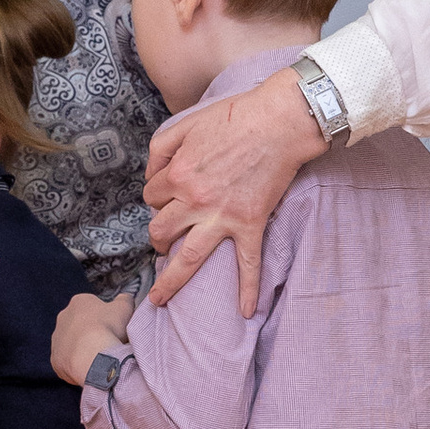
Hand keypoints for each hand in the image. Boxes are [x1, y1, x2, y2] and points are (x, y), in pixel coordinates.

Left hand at [51, 291, 133, 389]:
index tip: (113, 327)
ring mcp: (57, 340)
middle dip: (91, 332)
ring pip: (72, 344)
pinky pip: (68, 361)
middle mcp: (63, 318)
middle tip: (106, 342)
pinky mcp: (56, 359)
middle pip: (80, 325)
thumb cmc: (109, 329)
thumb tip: (125, 298)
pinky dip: (78, 364)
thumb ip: (124, 300)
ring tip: (99, 357)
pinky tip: (91, 367)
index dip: (105, 317)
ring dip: (84, 349)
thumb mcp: (125, 308)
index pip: (92, 306)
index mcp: (79, 302)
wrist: (94, 358)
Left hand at [142, 73, 320, 316]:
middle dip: (157, 238)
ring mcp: (222, 216)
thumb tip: (151, 175)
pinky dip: (247, 290)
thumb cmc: (234, 117)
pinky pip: (248, 264)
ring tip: (161, 296)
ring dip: (171, 279)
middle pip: (160, 230)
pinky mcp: (250, 224)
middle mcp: (194, 200)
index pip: (151, 196)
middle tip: (162, 242)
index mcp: (177, 174)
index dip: (157, 196)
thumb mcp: (186, 123)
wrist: (278, 122)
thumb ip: (160, 148)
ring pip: (188, 257)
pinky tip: (245, 311)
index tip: (168, 195)